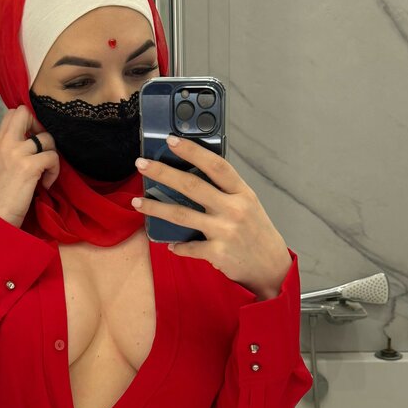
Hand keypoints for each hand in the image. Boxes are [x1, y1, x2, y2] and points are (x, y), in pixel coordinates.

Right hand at [0, 105, 59, 228]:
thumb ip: (11, 152)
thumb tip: (32, 143)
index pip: (13, 113)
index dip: (29, 121)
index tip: (34, 140)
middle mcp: (5, 143)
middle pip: (26, 113)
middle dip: (41, 127)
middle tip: (42, 149)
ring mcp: (17, 153)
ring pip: (47, 138)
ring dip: (51, 156)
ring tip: (44, 174)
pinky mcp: (29, 167)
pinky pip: (52, 157)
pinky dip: (54, 172)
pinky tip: (44, 185)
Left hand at [131, 135, 291, 298]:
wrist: (271, 267)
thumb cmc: (256, 231)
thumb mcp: (248, 204)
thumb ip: (226, 191)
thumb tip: (194, 175)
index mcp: (242, 193)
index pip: (216, 165)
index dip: (193, 151)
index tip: (172, 140)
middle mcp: (234, 209)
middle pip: (192, 186)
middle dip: (163, 173)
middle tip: (141, 164)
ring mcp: (225, 231)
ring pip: (182, 215)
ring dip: (155, 208)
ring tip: (136, 202)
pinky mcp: (218, 253)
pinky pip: (189, 247)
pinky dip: (177, 246)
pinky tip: (170, 244)